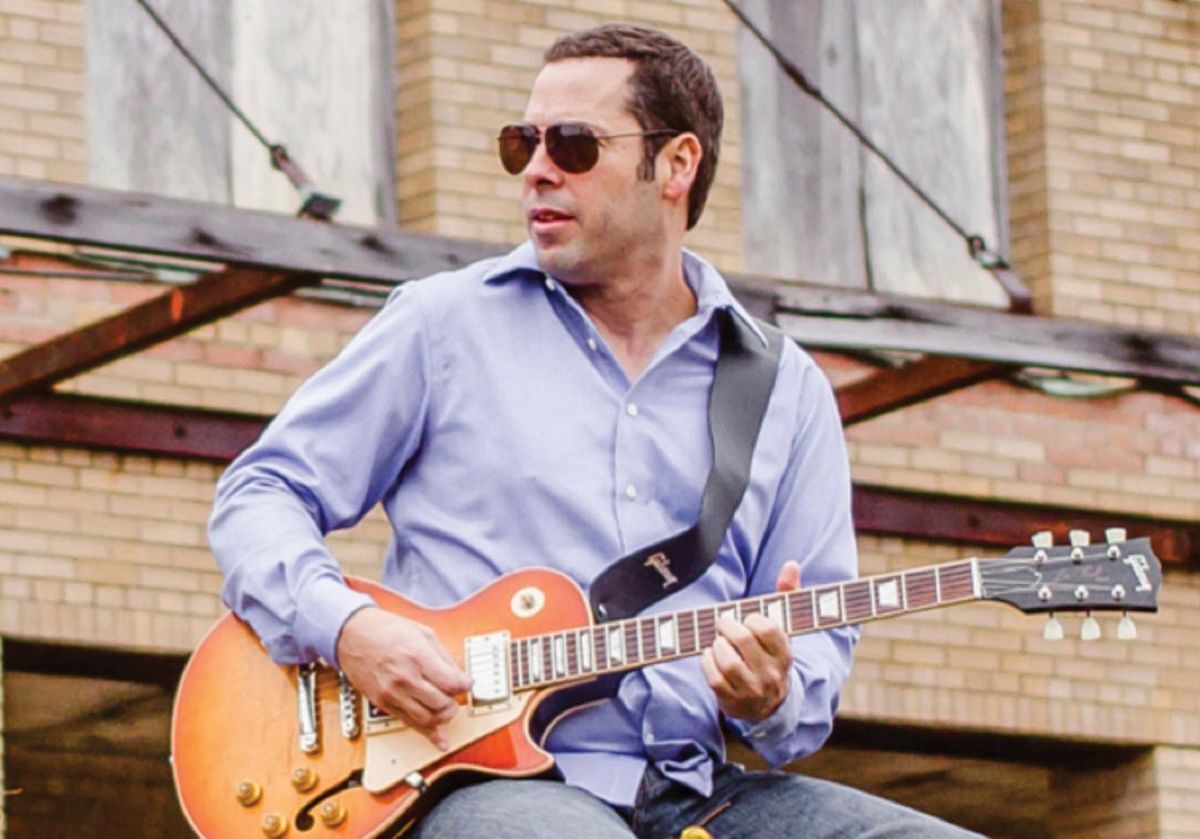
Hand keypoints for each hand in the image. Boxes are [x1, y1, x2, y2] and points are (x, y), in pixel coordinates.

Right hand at [335, 607, 471, 748]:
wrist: (352, 635)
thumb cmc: (385, 630)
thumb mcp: (422, 632)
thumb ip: (442, 656)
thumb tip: (459, 675)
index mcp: (418, 657)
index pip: (452, 683)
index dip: (465, 685)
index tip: (467, 683)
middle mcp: (405, 678)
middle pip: (442, 703)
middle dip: (455, 701)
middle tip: (456, 695)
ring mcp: (392, 694)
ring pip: (428, 719)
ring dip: (443, 717)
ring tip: (447, 708)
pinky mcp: (383, 704)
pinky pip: (409, 724)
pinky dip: (427, 734)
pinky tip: (439, 739)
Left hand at [700, 561, 800, 723]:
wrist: (768, 705)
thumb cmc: (770, 655)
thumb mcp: (782, 630)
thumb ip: (786, 596)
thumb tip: (791, 564)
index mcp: (785, 654)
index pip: (768, 629)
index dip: (752, 618)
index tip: (747, 618)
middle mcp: (771, 674)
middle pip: (743, 640)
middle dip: (727, 626)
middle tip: (723, 623)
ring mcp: (752, 690)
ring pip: (728, 661)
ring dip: (717, 646)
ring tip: (719, 642)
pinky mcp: (733, 701)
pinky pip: (713, 678)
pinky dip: (707, 662)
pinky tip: (710, 655)